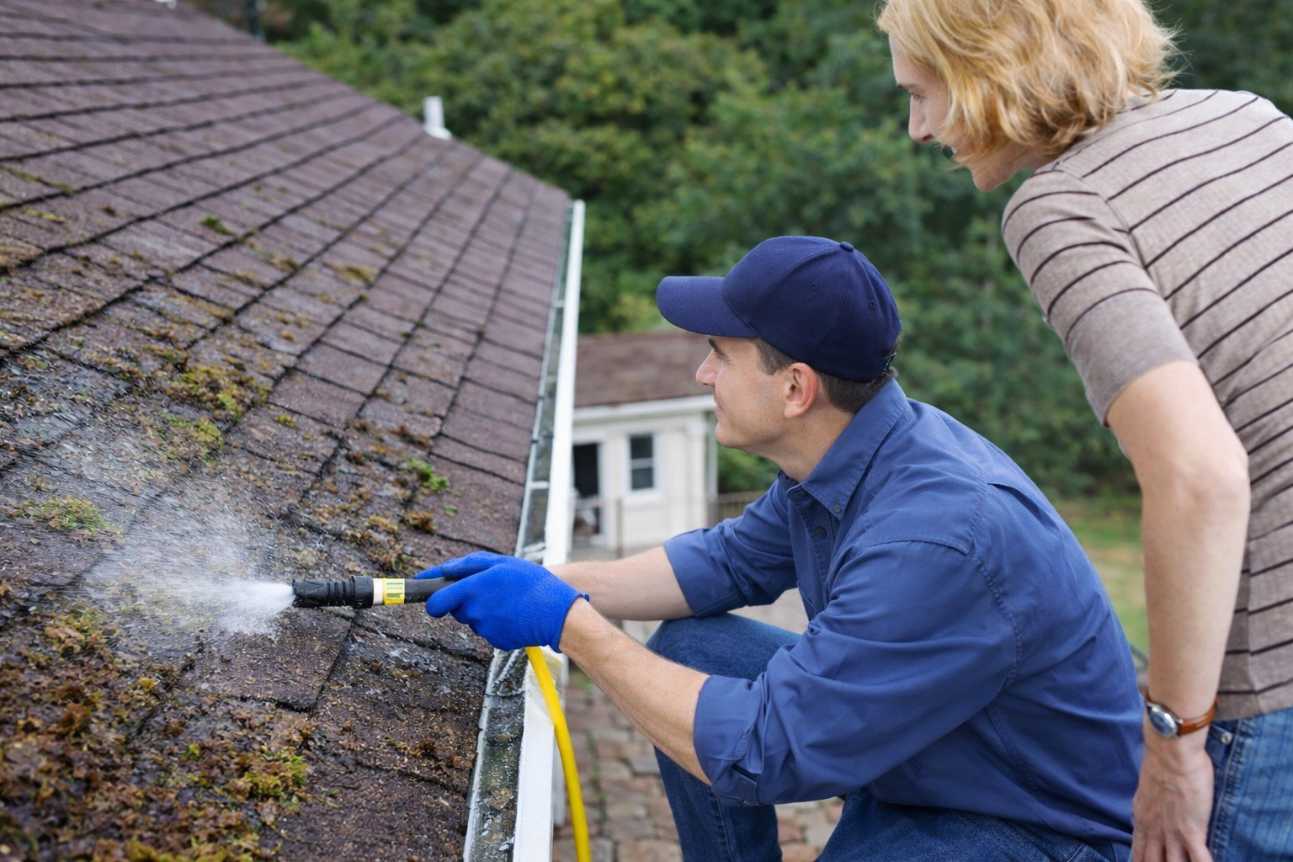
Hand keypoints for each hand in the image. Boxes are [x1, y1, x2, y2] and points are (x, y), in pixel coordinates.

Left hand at [417, 551, 585, 650]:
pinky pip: (488, 630)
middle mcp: (475, 610)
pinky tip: (513, 614)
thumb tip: (444, 571)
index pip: (437, 600)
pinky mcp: (496, 640)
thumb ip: (469, 565)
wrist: (558, 613)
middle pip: (455, 610)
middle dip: (463, 602)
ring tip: (507, 601)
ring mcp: (485, 628)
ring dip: (483, 610)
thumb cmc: (532, 583)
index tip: (427, 602)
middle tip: (488, 592)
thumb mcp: (502, 562)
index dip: (429, 602)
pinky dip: (497, 622)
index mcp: (474, 587)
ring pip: (473, 619)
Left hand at [1131, 730, 1214, 861]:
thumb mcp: (1147, 790)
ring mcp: (1172, 833)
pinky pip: (1199, 858)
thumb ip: (1148, 806)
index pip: (1139, 852)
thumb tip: (1149, 812)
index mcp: (1142, 820)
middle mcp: (1154, 830)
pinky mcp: (1192, 831)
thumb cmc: (1161, 764)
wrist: (1170, 753)